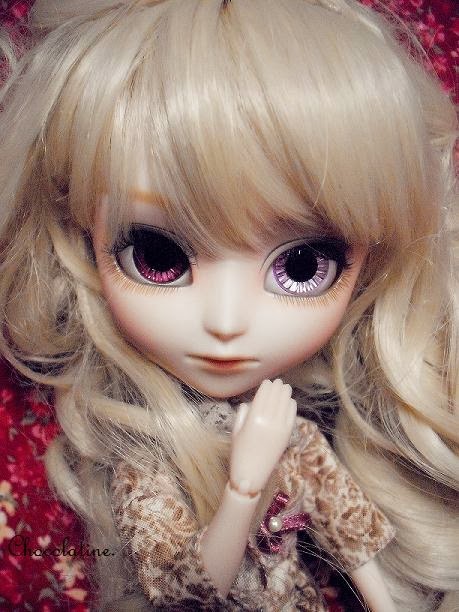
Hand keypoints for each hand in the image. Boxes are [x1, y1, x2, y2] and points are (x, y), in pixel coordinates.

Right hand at [230, 379, 296, 495]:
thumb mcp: (235, 431)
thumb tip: (250, 403)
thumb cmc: (239, 453)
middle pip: (275, 398)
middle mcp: (268, 421)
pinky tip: (290, 401)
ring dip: (285, 394)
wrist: (251, 476)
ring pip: (285, 405)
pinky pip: (291, 416)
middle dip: (277, 388)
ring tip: (285, 388)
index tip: (268, 381)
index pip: (263, 396)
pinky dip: (291, 407)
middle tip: (278, 381)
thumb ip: (242, 414)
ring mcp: (279, 429)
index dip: (266, 387)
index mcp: (253, 419)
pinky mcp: (286, 436)